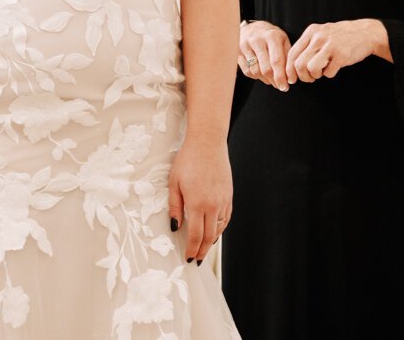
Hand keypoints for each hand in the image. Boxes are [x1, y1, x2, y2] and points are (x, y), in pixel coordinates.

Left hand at [169, 133, 231, 263]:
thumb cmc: (188, 161)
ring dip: (212, 240)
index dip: (192, 250)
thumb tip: (175, 227)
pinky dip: (221, 227)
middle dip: (202, 250)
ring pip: (220, 228)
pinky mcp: (229, 194)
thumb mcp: (174, 184)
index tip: (188, 258)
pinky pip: (226, 217)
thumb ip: (174, 207)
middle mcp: (213, 205)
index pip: (196, 236)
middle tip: (197, 260)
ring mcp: (223, 200)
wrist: (208, 143)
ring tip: (204, 247)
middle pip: (209, 236)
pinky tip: (215, 230)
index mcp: (197, 204)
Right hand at [239, 20, 292, 90]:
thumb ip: (287, 57)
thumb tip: (290, 77)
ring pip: (256, 71)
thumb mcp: (283, 40)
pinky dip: (256, 77)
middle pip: (266, 68)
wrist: (252, 27)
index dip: (281, 77)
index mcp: (272, 36)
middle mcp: (257, 40)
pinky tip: (261, 75)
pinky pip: (247, 71)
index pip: (277, 61)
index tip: (286, 86)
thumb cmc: (271, 36)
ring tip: (272, 80)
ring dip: (266, 80)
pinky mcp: (237, 53)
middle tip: (280, 86)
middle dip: (274, 81)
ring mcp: (245, 46)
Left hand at [285, 19, 385, 82]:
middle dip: (303, 76)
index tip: (292, 79)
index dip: (289, 70)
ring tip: (322, 72)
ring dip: (315, 75)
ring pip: (311, 69)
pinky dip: (330, 74)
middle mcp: (319, 37)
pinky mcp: (341, 54)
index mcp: (311, 31)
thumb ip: (308, 45)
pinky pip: (328, 73)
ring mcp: (330, 45)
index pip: (292, 53)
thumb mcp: (322, 33)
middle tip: (310, 78)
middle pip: (299, 64)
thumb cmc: (341, 37)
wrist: (366, 33)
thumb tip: (292, 66)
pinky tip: (334, 68)